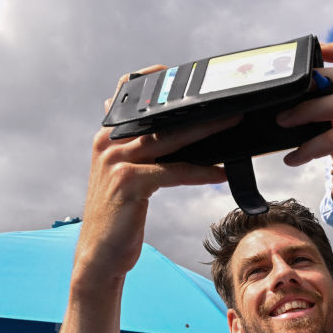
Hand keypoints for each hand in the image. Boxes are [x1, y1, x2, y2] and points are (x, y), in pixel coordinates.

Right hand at [77, 68, 236, 277]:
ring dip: (206, 131)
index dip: (158, 82)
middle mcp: (108, 143)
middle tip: (229, 102)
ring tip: (232, 125)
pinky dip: (200, 172)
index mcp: (107, 137)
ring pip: (170, 139)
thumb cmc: (120, 216)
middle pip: (160, 118)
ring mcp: (116, 161)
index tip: (190, 77)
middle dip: (197, 109)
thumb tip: (173, 132)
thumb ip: (140, 150)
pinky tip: (220, 173)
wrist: (100, 254)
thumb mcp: (127, 177)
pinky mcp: (128, 181)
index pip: (130, 96)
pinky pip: (174, 171)